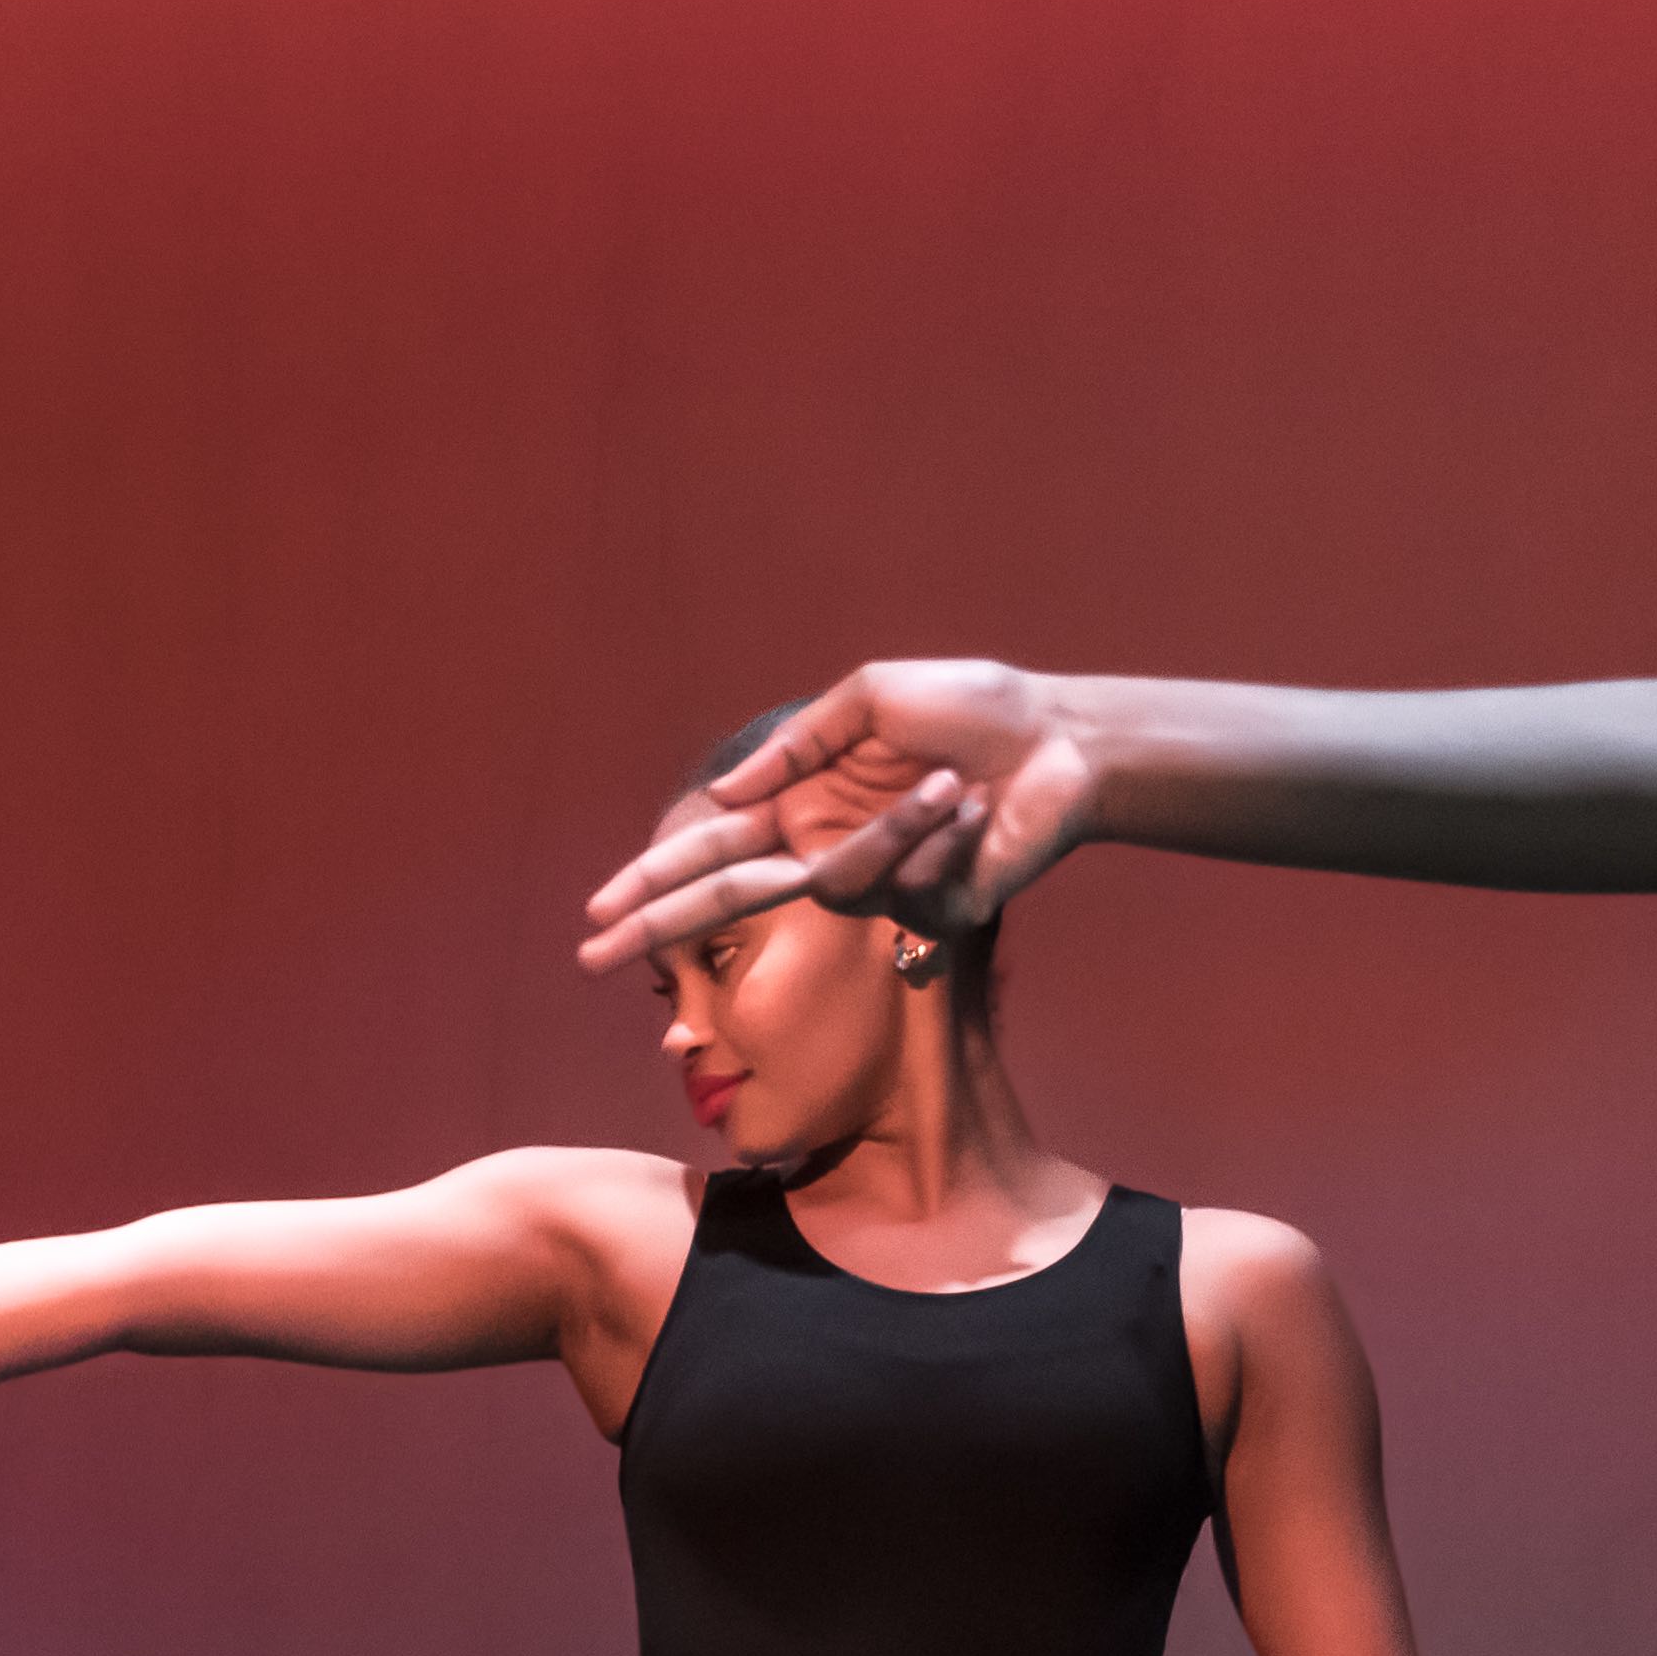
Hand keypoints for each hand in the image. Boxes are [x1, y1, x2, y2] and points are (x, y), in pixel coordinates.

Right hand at [575, 661, 1097, 971]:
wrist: (1065, 742)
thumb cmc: (976, 708)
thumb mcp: (873, 696)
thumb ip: (796, 745)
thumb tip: (723, 795)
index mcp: (804, 800)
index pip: (711, 847)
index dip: (654, 877)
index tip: (599, 910)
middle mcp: (825, 846)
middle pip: (723, 900)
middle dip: (658, 925)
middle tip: (591, 958)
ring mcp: (874, 883)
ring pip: (837, 884)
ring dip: (905, 828)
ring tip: (966, 786)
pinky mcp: (926, 906)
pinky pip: (908, 883)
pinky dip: (948, 836)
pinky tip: (989, 808)